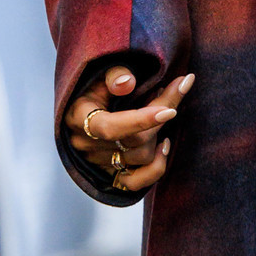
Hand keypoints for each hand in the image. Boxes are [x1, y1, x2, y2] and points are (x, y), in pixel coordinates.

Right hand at [64, 65, 193, 194]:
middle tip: (176, 88)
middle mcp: (86, 144)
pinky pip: (136, 183)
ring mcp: (97, 162)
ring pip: (141, 157)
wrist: (84, 106)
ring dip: (159, 133)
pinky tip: (164, 145)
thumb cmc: (94, 86)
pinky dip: (156, 167)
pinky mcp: (109, 173)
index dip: (142, 121)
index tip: (171, 110)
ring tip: (162, 109)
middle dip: (160, 115)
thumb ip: (113, 74)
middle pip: (134, 141)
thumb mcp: (99, 73)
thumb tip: (127, 83)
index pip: (110, 128)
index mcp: (78, 117)